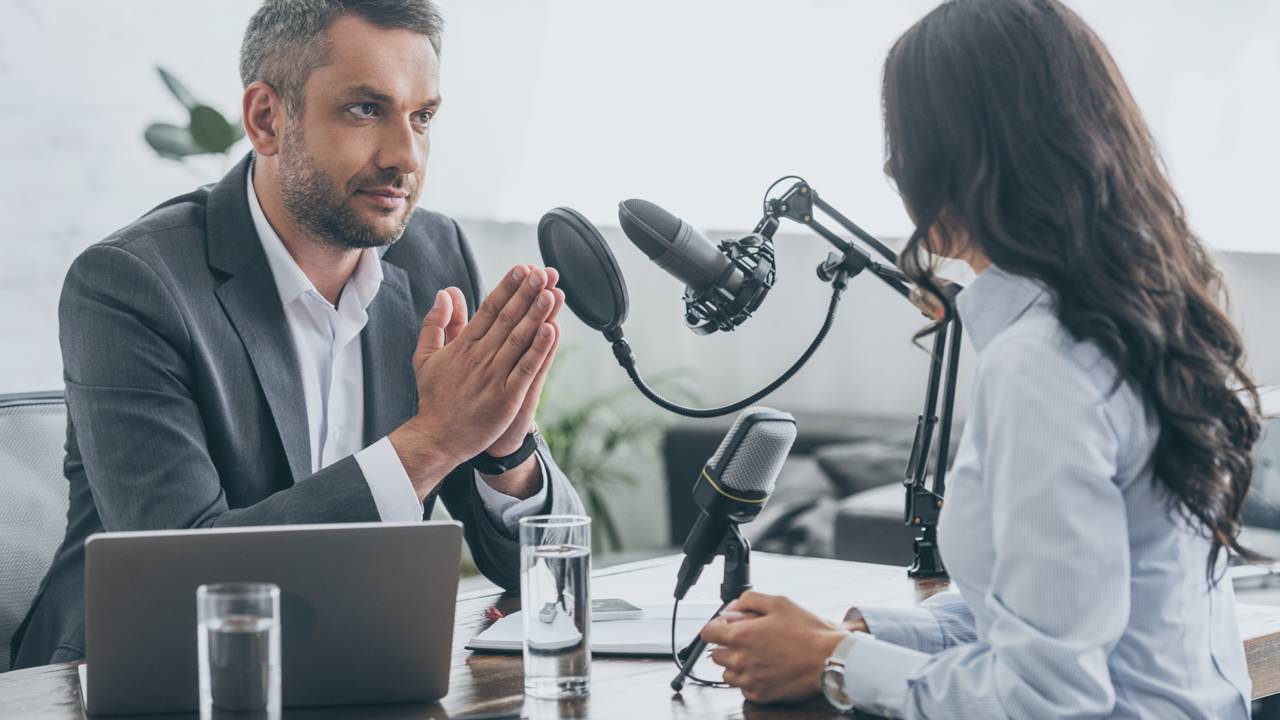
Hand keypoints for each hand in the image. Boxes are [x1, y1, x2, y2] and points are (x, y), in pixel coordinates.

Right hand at [389, 265, 557, 497]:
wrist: (437, 438)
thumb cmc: (434, 397)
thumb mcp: (425, 356)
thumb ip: (436, 323)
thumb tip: (445, 292)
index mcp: (463, 346)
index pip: (488, 309)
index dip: (507, 288)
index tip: (522, 268)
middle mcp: (479, 357)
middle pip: (506, 319)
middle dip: (526, 293)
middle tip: (542, 272)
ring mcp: (493, 377)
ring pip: (518, 340)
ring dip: (536, 314)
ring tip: (550, 292)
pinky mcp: (506, 397)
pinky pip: (526, 369)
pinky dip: (539, 350)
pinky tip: (552, 331)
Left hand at [701, 591, 847, 705]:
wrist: (829, 659)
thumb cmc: (807, 631)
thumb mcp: (778, 602)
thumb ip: (748, 600)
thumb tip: (731, 608)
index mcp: (740, 636)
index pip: (707, 633)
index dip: (716, 626)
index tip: (727, 626)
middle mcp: (740, 660)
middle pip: (716, 654)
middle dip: (727, 645)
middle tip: (749, 639)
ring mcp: (749, 680)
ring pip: (728, 674)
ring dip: (736, 665)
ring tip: (758, 656)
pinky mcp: (760, 695)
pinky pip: (743, 688)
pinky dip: (750, 680)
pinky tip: (766, 669)